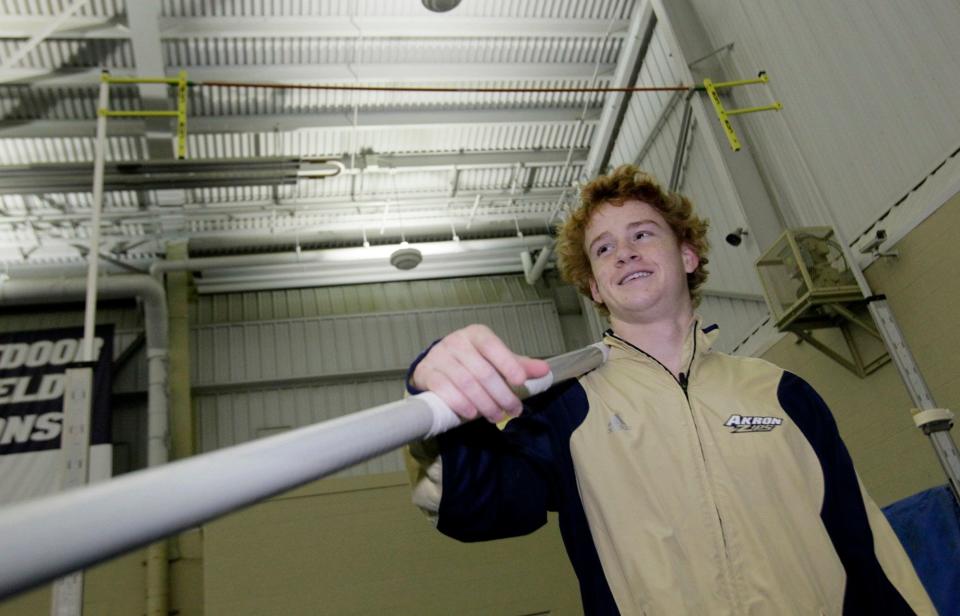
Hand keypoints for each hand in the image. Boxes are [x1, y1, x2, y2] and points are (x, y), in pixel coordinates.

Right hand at [411, 324, 549, 422]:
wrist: (436, 364)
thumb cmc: (471, 361)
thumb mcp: (495, 359)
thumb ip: (518, 366)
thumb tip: (545, 371)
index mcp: (476, 334)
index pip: (492, 346)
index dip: (507, 364)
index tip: (520, 382)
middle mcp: (456, 342)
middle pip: (482, 371)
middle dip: (500, 394)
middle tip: (513, 410)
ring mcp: (439, 357)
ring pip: (465, 382)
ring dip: (484, 403)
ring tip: (497, 417)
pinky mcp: (427, 373)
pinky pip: (444, 389)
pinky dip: (460, 403)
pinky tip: (472, 414)